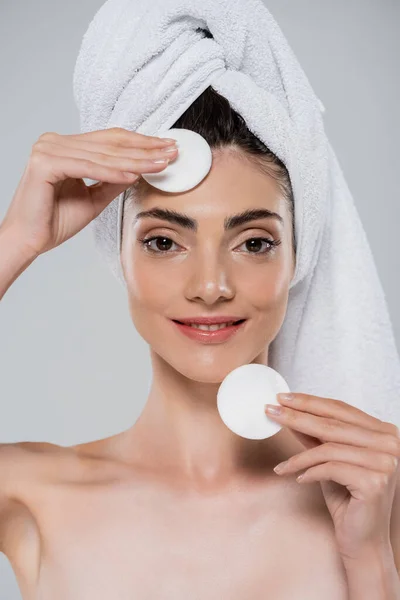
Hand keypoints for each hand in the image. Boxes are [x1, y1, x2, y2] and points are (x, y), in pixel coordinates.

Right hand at [1, 128, 177, 256]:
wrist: (29, 240)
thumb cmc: (55, 220)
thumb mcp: (94, 198)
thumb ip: (114, 181)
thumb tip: (140, 170)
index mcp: (65, 146)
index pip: (110, 141)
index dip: (141, 144)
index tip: (166, 149)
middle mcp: (55, 141)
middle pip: (109, 143)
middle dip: (144, 149)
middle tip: (171, 152)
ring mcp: (48, 149)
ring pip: (102, 155)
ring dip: (135, 160)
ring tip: (160, 164)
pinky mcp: (44, 162)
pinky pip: (87, 167)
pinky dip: (112, 172)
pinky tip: (133, 175)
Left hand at [265, 393, 399, 561]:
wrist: (364, 543)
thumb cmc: (349, 501)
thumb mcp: (329, 461)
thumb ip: (316, 437)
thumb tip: (291, 413)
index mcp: (384, 433)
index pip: (342, 409)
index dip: (310, 402)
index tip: (283, 398)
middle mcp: (391, 443)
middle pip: (333, 424)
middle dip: (297, 416)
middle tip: (271, 411)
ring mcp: (386, 462)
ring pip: (329, 447)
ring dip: (298, 456)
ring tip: (281, 465)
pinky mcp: (375, 481)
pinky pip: (330, 468)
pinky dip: (309, 472)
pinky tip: (298, 478)